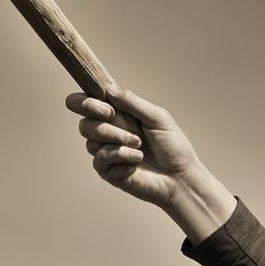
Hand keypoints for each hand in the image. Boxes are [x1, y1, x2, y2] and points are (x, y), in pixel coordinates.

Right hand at [69, 86, 199, 210]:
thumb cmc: (172, 146)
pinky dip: (121, 157)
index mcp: (117, 115)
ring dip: (117, 141)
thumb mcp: (157, 118)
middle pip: (84, 124)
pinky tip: (137, 162)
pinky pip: (101, 160)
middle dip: (102, 127)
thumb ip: (133, 103)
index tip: (107, 110)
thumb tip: (109, 89)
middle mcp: (108, 132)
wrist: (180, 176)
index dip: (86, 104)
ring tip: (139, 146)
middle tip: (128, 133)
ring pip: (91, 142)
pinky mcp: (108, 171)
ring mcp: (107, 153)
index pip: (86, 104)